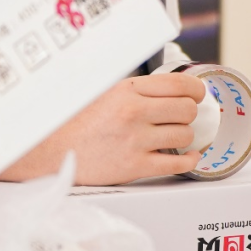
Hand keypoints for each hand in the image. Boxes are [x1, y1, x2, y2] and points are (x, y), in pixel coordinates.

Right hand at [0, 72, 205, 184]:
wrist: (51, 153)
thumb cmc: (74, 124)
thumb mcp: (102, 94)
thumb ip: (133, 91)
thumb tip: (166, 91)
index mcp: (126, 91)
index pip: (178, 84)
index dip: (196, 90)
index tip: (199, 95)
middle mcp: (134, 112)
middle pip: (187, 109)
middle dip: (189, 114)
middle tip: (184, 118)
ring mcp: (136, 140)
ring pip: (185, 135)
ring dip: (186, 137)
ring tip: (176, 138)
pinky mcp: (135, 166)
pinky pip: (178, 163)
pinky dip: (188, 160)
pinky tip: (186, 157)